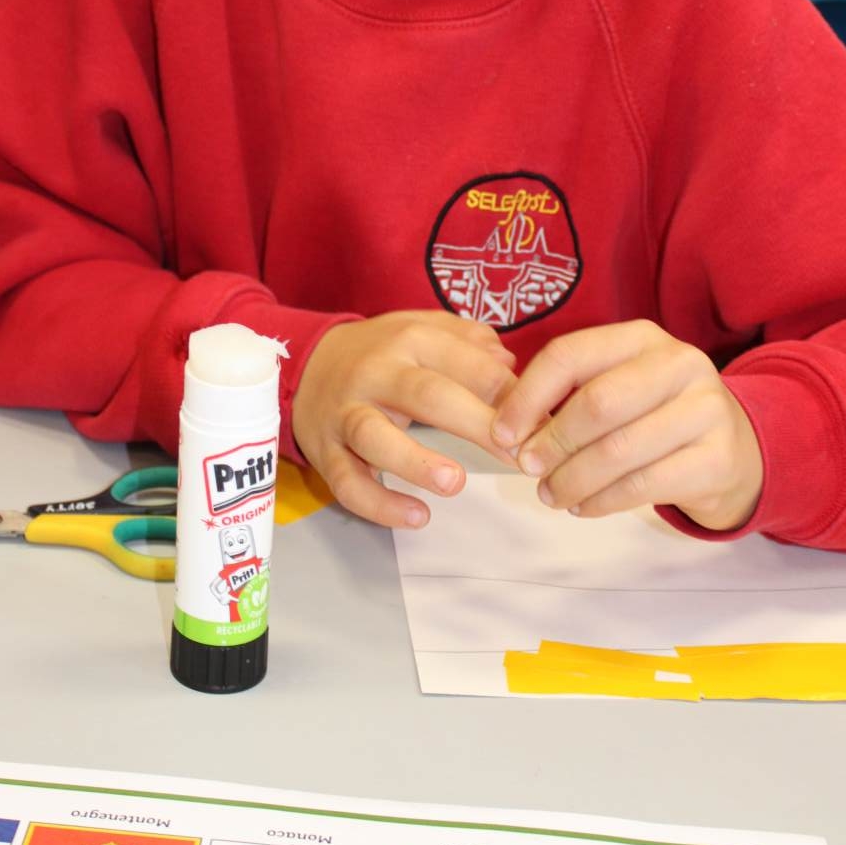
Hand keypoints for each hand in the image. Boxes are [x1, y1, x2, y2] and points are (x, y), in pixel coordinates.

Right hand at [292, 311, 516, 528]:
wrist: (304, 363)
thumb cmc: (381, 352)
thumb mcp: (422, 328)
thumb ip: (469, 341)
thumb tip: (511, 365)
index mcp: (411, 340)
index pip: (468, 363)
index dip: (509, 394)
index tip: (540, 426)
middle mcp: (377, 374)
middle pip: (428, 396)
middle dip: (476, 425)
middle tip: (517, 456)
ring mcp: (347, 414)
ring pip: (375, 438)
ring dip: (415, 462)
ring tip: (454, 483)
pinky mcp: (325, 452)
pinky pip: (348, 483)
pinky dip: (379, 505)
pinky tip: (417, 517)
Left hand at [490, 321, 762, 532]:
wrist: (737, 450)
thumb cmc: (656, 416)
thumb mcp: (619, 388)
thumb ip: (569, 397)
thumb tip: (509, 430)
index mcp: (641, 338)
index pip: (570, 355)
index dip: (528, 395)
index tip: (503, 432)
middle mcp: (679, 364)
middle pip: (597, 403)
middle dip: (552, 441)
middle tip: (526, 467)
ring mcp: (705, 410)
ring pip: (618, 450)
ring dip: (572, 480)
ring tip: (550, 495)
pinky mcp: (717, 459)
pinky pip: (643, 485)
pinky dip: (601, 501)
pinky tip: (583, 506)